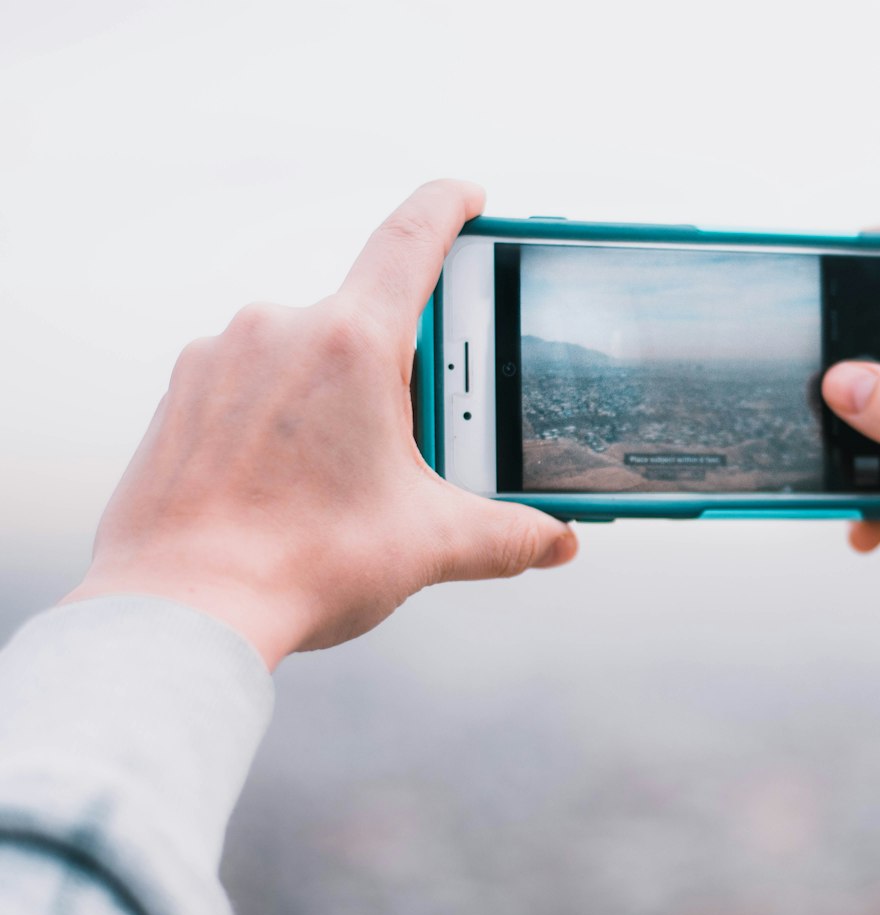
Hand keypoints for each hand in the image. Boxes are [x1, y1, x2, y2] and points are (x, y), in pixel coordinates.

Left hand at [63, 181, 576, 668]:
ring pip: (308, 351)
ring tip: (353, 478)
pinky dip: (286, 413)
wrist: (179, 611)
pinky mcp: (182, 393)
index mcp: (350, 343)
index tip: (468, 196)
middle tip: (425, 437)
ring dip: (343, 393)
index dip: (450, 207)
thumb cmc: (299, 565)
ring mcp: (220, 357)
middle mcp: (279, 328)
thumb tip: (558, 540)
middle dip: (407, 367)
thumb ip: (509, 534)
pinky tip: (295, 480)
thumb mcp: (429, 544)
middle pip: (369, 317)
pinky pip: (254, 380)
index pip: (412, 238)